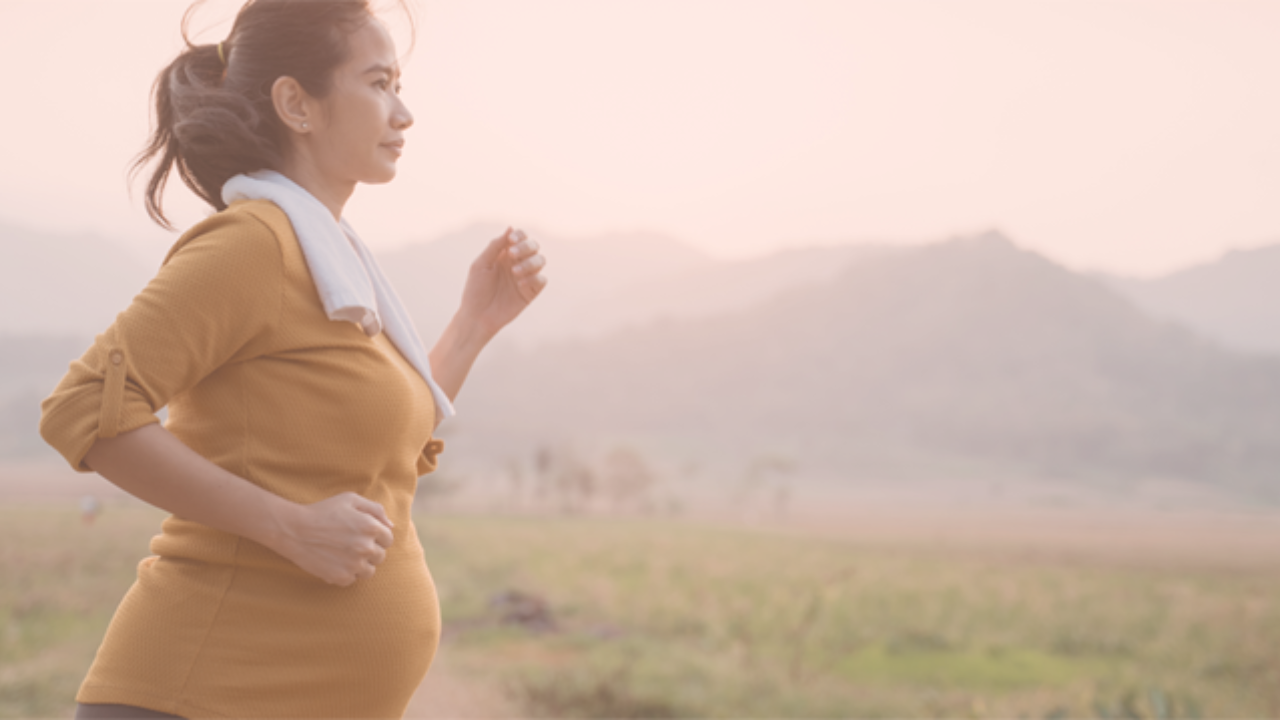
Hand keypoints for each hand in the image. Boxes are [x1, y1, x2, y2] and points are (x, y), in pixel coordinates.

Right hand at [272, 492, 394, 585]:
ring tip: (345, 556)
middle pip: (380, 556)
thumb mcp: (350, 499)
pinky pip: (353, 580)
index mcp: (371, 527)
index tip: (363, 535)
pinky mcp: (341, 577)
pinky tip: (335, 562)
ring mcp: (354, 564)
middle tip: (352, 545)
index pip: (388, 539)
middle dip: (370, 551)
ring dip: (361, 565)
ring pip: (369, 571)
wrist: (294, 529)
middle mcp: (365, 547)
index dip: (377, 537)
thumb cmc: (323, 511)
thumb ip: (375, 509)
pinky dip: (346, 574)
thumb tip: (391, 525)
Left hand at [458, 227, 547, 337]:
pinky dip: (534, 278)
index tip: (511, 240)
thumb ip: (495, 246)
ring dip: (530, 262)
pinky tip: (520, 284)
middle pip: (533, 246)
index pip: (519, 238)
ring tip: (515, 272)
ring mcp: (525, 277)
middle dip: (525, 247)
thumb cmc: (475, 290)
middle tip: (512, 255)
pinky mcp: (531, 292)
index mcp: (504, 254)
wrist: (477, 316)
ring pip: (540, 260)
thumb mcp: (481, 264)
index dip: (519, 235)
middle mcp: (517, 263)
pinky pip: (541, 280)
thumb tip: (510, 228)